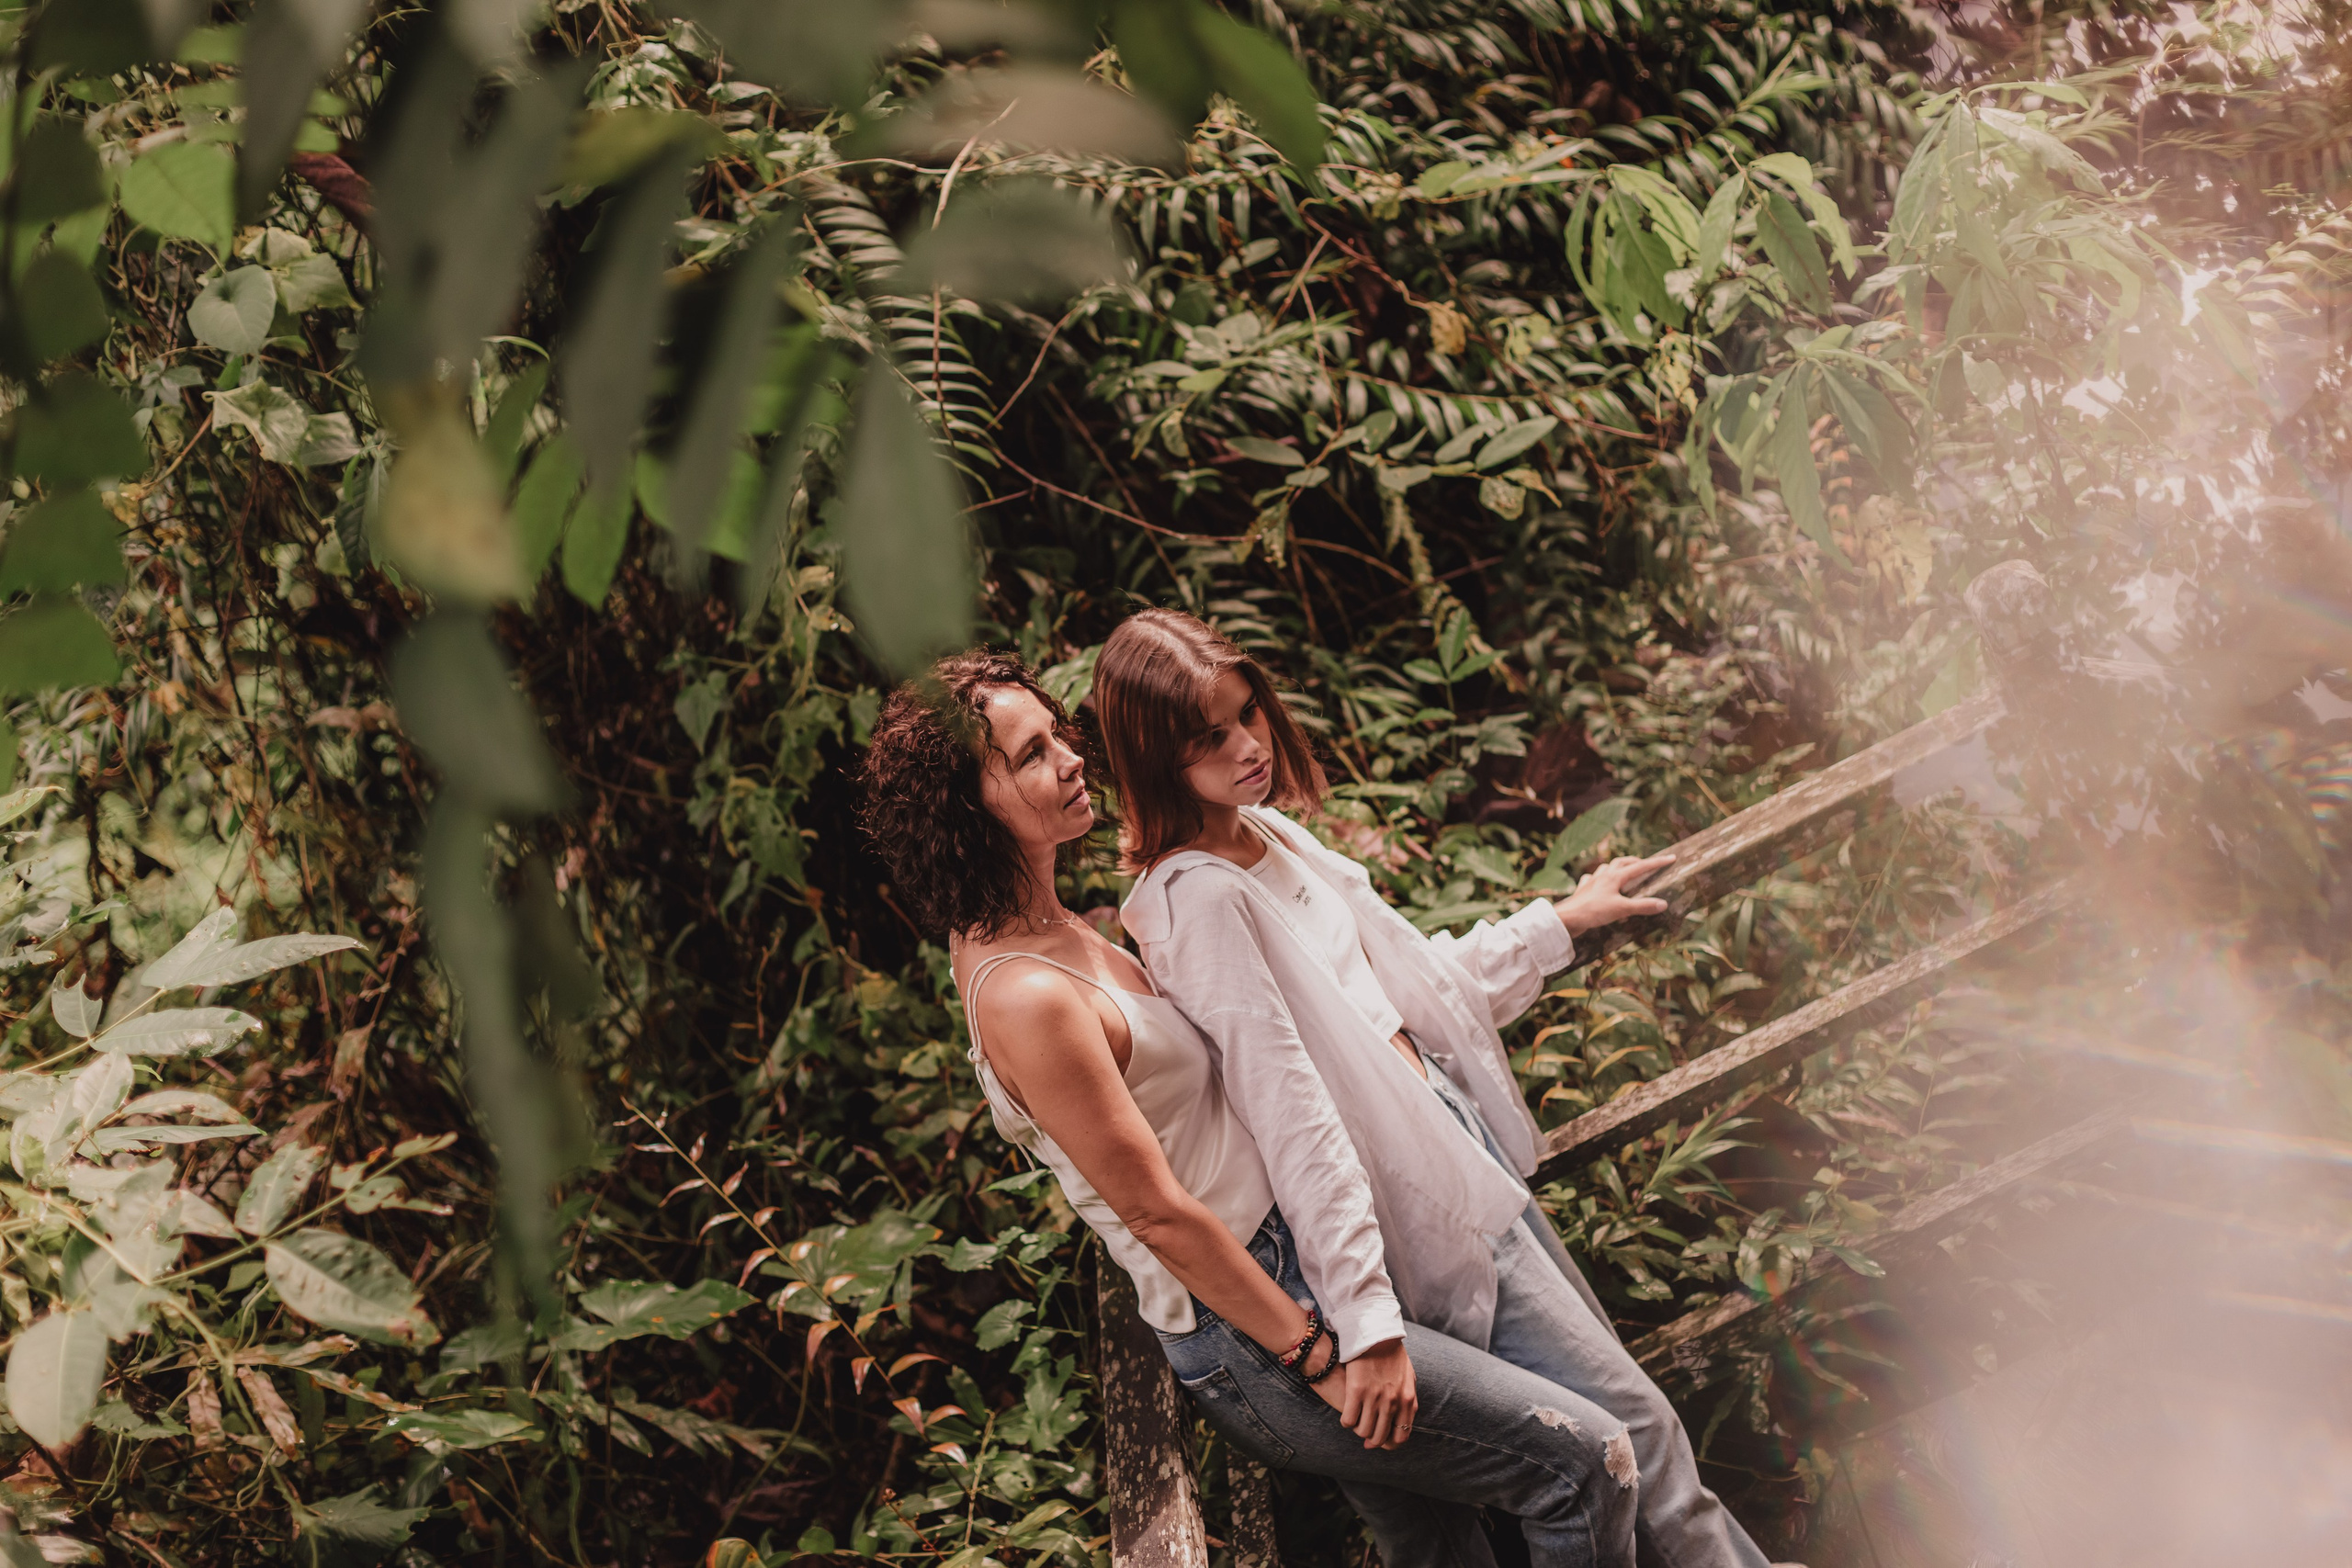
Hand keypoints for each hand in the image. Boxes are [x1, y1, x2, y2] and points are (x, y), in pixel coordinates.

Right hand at [1319, 1338, 1416, 1448]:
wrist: (1377, 1334)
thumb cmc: (1393, 1355)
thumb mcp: (1408, 1379)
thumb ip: (1407, 1401)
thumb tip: (1402, 1423)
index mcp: (1407, 1401)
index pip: (1400, 1437)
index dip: (1388, 1443)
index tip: (1380, 1440)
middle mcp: (1392, 1403)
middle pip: (1380, 1437)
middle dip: (1371, 1439)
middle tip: (1364, 1432)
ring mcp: (1374, 1398)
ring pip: (1363, 1431)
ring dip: (1358, 1429)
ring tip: (1355, 1420)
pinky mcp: (1356, 1391)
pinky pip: (1348, 1420)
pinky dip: (1346, 1421)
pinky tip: (1346, 1414)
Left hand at [1555, 853, 1674, 935]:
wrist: (1567, 918)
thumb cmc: (1594, 911)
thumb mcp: (1622, 909)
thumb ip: (1642, 906)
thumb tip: (1663, 903)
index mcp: (1615, 877)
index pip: (1640, 867)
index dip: (1656, 863)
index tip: (1671, 858)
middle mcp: (1603, 876)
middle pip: (1622, 862)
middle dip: (1635, 862)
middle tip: (1645, 864)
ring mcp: (1592, 882)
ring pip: (1606, 869)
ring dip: (1616, 868)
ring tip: (1623, 872)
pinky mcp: (1583, 891)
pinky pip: (1591, 880)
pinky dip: (1598, 879)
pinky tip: (1598, 883)